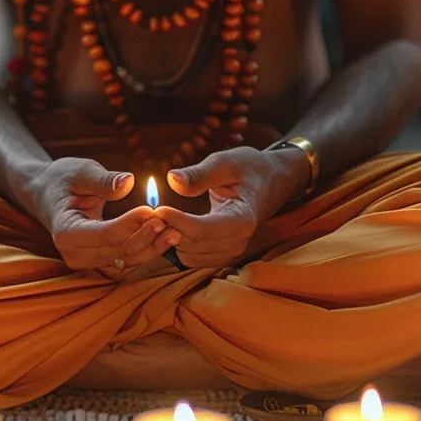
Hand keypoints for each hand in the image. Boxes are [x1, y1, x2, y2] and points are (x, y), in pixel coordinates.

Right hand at [21, 157, 172, 270]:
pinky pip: (128, 260)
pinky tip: (166, 236)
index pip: (104, 234)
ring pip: (126, 260)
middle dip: (146, 236)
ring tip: (175, 231)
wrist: (49, 194)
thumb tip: (128, 182)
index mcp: (65, 231)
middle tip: (169, 221)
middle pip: (118, 251)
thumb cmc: (63, 179)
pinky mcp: (99, 262)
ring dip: (152, 247)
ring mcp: (87, 262)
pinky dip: (148, 249)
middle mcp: (74, 254)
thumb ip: (103, 180)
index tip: (152, 210)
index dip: (130, 224)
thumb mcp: (80, 171)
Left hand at [157, 146, 310, 268]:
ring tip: (158, 218)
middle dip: (168, 231)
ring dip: (170, 240)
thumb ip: (199, 174)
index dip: (175, 221)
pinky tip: (170, 226)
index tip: (155, 208)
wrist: (271, 181)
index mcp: (242, 219)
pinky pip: (192, 259)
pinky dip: (177, 246)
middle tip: (148, 212)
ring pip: (189, 256)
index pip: (201, 230)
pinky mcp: (223, 254)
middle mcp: (239, 241)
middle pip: (192, 246)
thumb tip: (171, 180)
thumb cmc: (249, 168)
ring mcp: (232, 251)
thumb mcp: (226, 162)